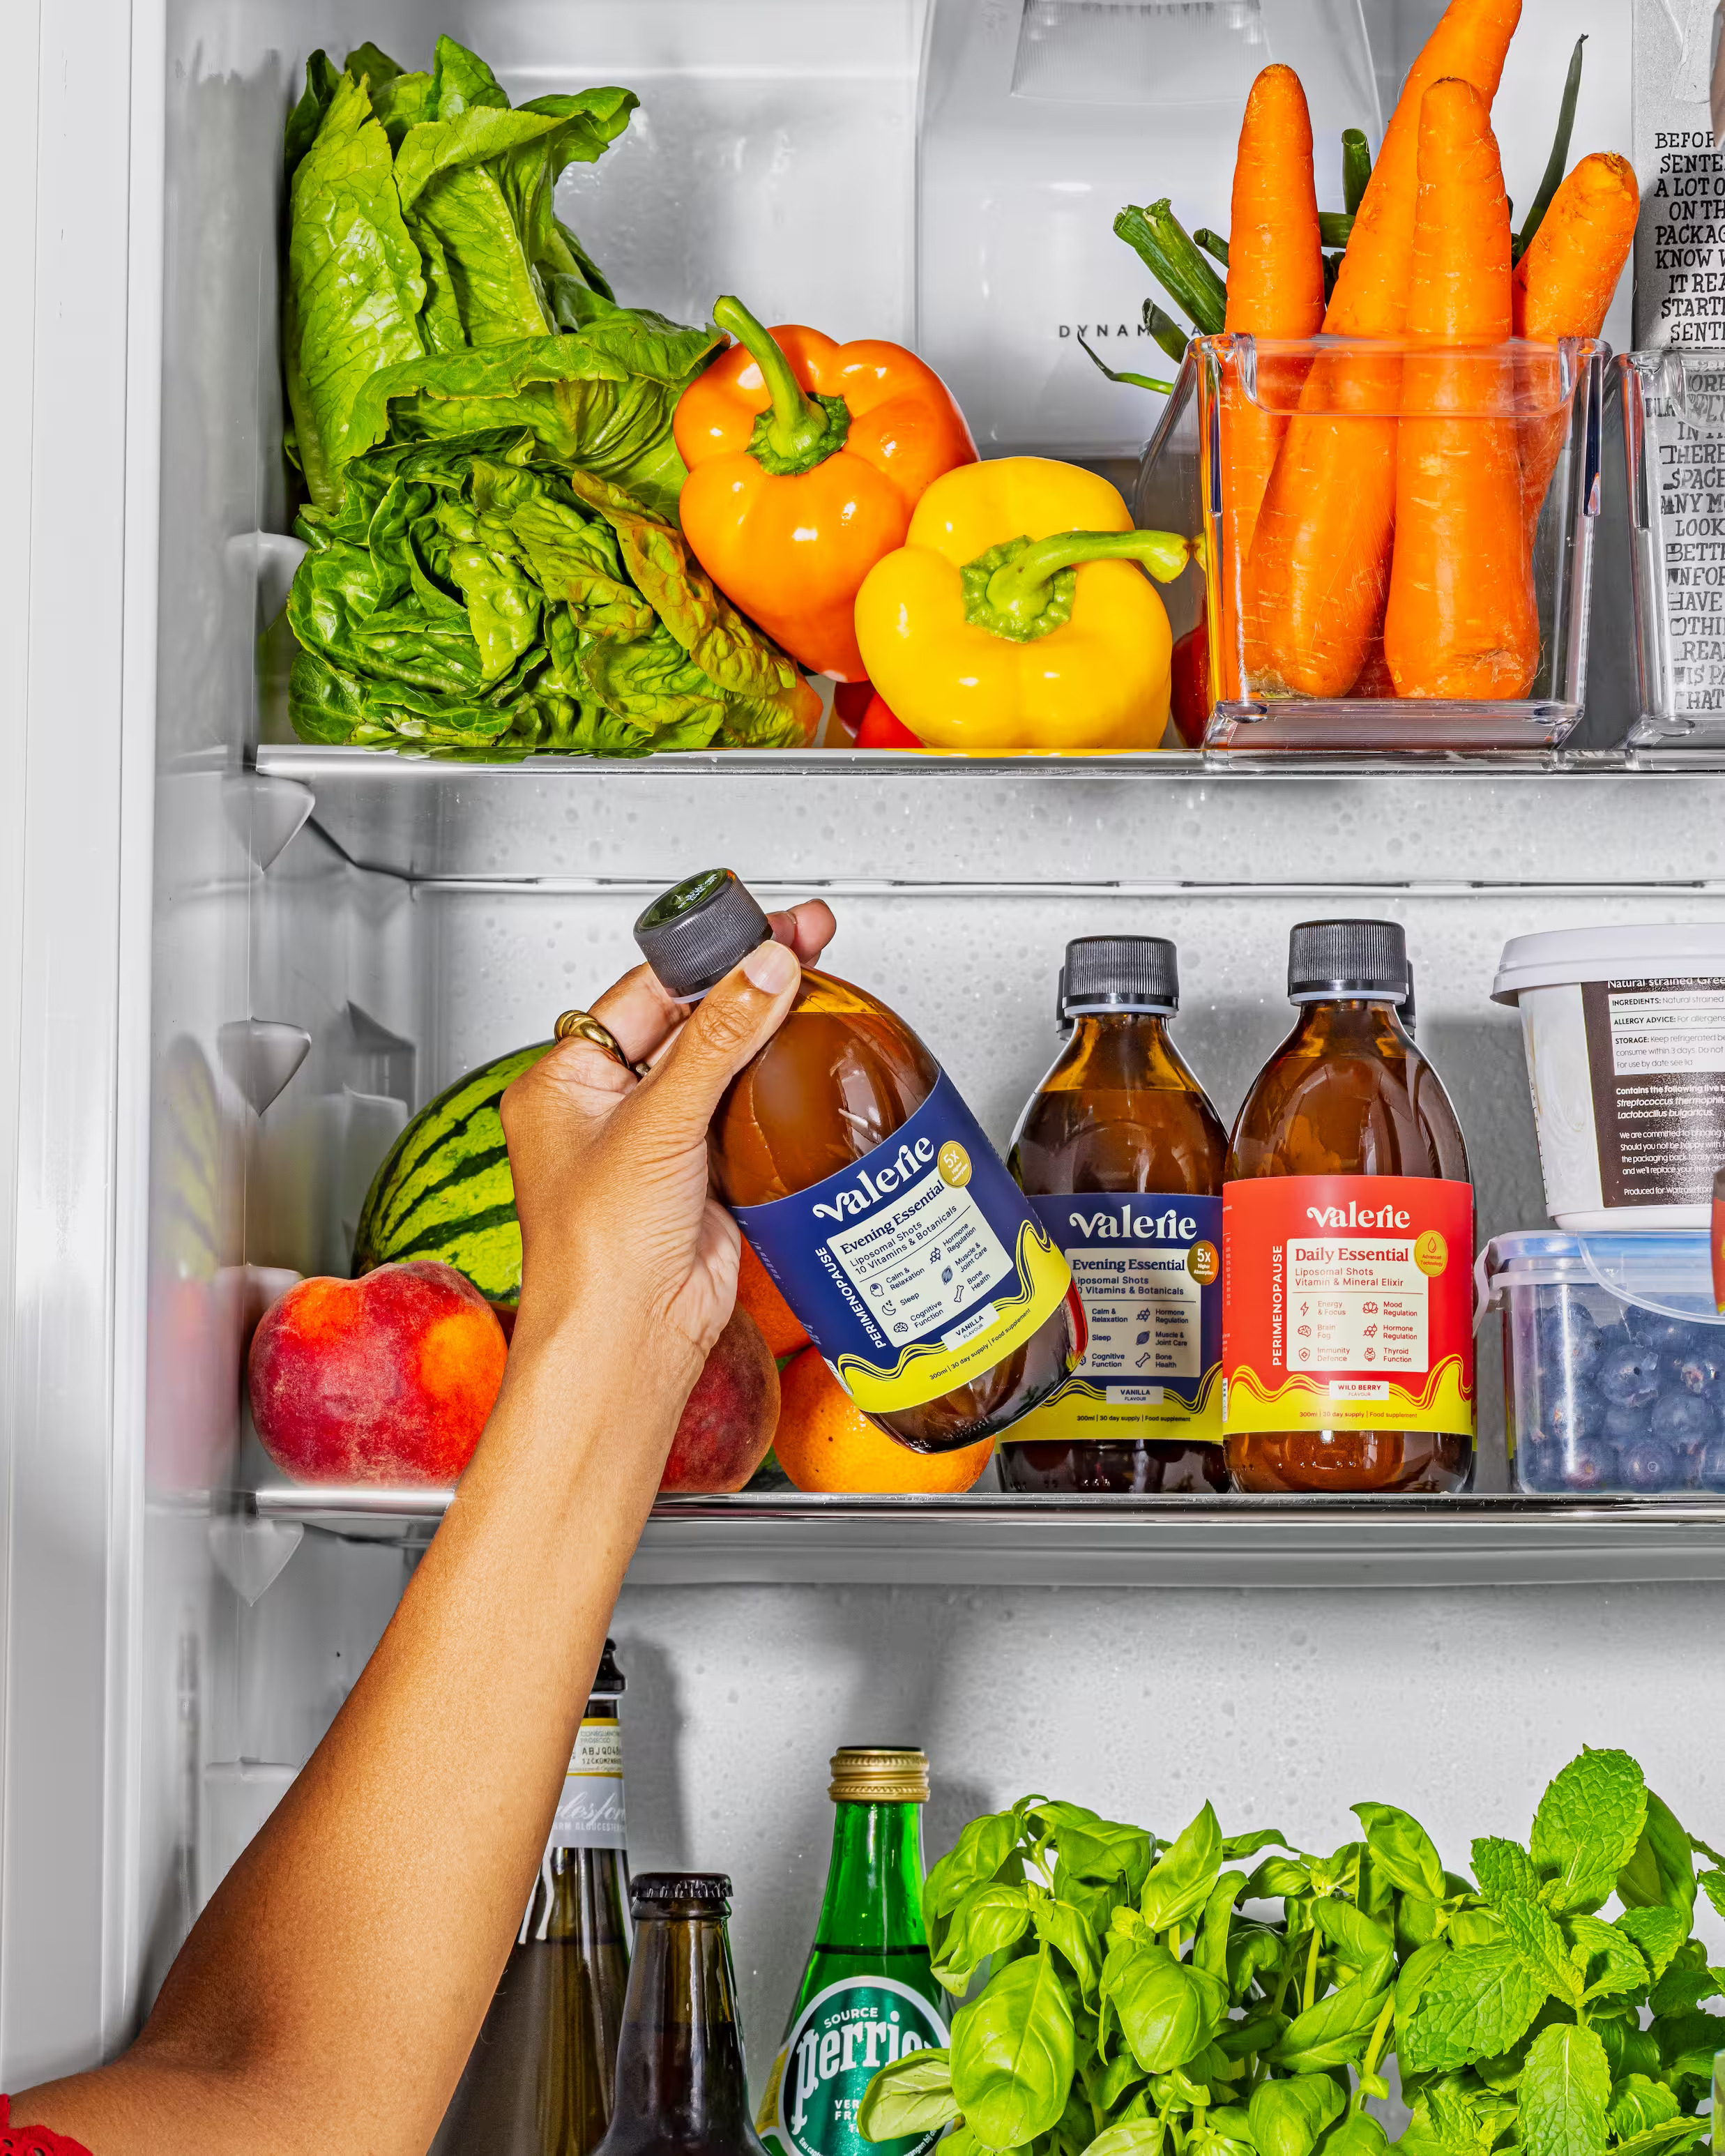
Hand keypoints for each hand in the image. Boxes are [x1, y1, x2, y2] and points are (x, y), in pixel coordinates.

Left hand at [499, 901, 836, 1399]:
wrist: (630, 1343)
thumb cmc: (597, 1254)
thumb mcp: (656, 1125)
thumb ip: (716, 1040)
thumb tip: (761, 970)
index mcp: (566, 1081)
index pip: (645, 990)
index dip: (709, 955)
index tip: (762, 925)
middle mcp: (608, 1107)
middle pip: (689, 1021)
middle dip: (748, 983)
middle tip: (807, 940)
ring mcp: (658, 1142)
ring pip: (722, 1064)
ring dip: (767, 1031)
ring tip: (819, 985)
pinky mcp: (704, 1175)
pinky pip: (745, 1113)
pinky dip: (777, 1086)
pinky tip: (808, 1059)